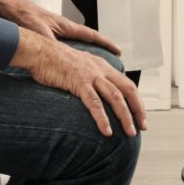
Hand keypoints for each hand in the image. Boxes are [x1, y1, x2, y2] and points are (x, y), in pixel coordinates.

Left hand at [0, 0, 122, 55]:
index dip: (105, 43)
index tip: (118, 51)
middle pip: (88, 40)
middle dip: (101, 49)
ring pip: (77, 44)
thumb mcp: (40, 32)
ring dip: (87, 52)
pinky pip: (66, 46)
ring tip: (96, 64)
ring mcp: (57, 32)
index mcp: (66, 27)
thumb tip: (59, 55)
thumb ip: (50, 43)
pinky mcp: (48, 35)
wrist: (12, 10)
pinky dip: (72, 54)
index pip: (91, 35)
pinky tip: (70, 63)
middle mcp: (64, 29)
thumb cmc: (25, 17)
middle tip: (114, 59)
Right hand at [10, 30, 146, 137]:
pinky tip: (106, 131)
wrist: (40, 51)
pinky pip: (94, 103)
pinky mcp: (78, 82)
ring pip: (115, 97)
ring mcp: (90, 75)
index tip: (141, 117)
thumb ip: (91, 78)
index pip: (127, 85)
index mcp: (102, 66)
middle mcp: (101, 69)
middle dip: (138, 110)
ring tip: (130, 133)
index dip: (136, 101)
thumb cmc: (55, 62)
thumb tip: (97, 95)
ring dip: (125, 117)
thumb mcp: (79, 67)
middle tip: (143, 127)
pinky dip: (102, 118)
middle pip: (127, 90)